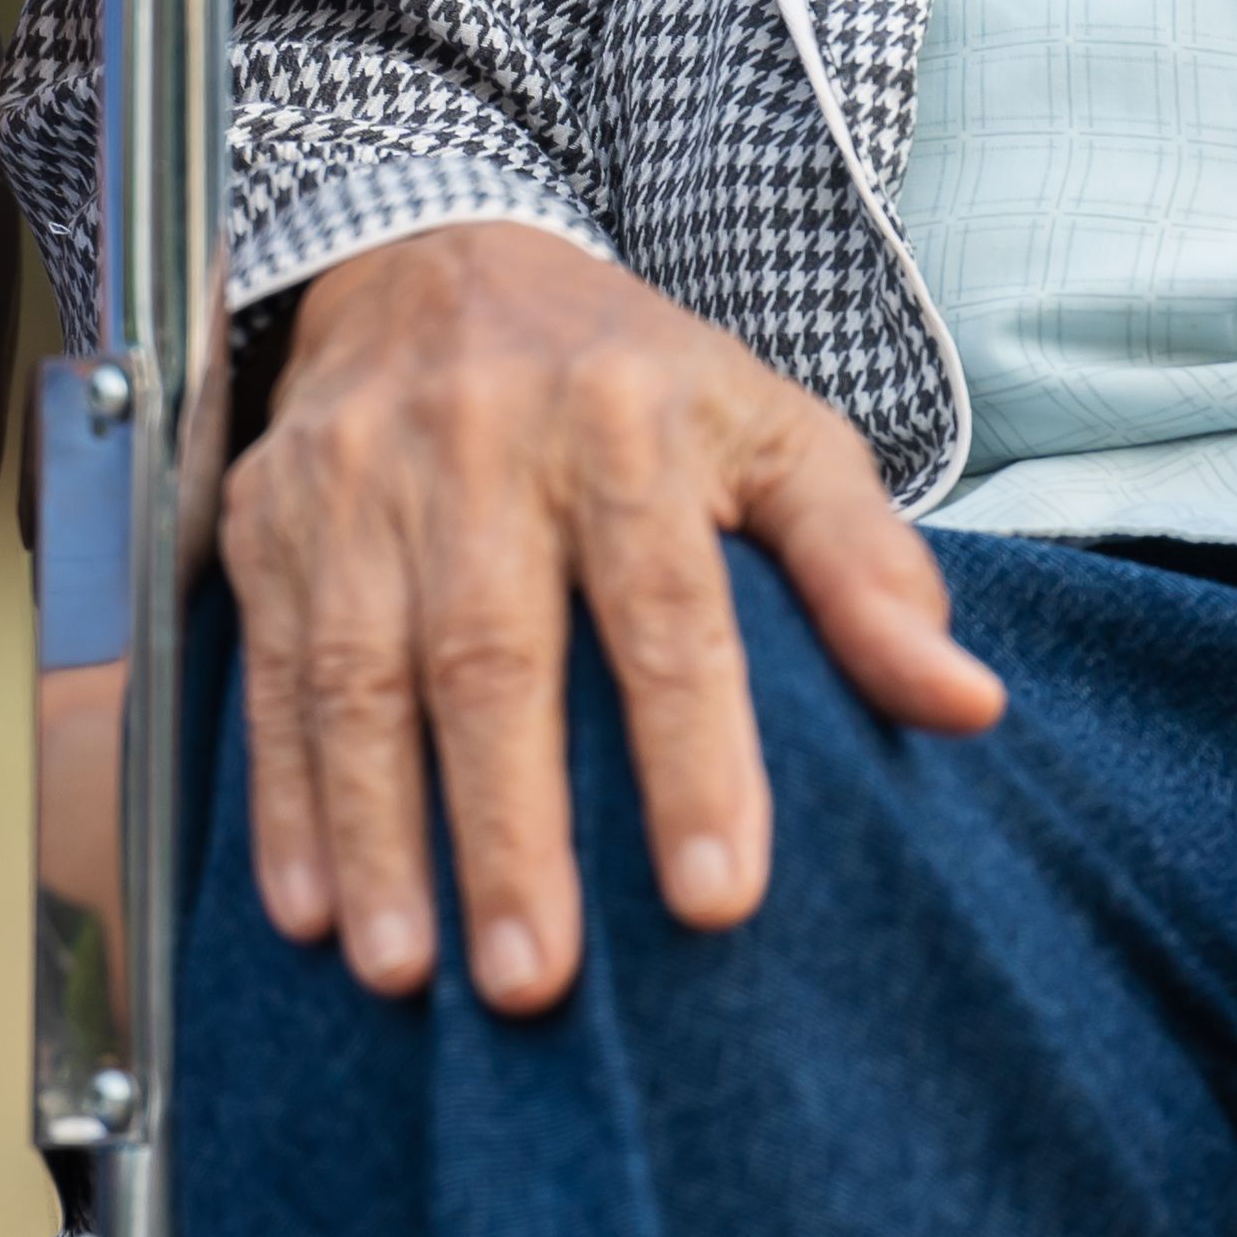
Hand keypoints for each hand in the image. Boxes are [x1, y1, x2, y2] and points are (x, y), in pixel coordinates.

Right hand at [223, 221, 1003, 1014]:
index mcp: (628, 419)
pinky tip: (306, 910)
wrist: (437, 254)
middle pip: (493, 654)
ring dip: (378, 834)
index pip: (666, 608)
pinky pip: (268, 666)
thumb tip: (967, 705)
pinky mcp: (271, 510)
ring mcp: (359, 474)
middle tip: (536, 982)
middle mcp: (481, 438)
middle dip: (508, 828)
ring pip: (357, 672)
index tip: (716, 902)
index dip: (692, 757)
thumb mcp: (774, 433)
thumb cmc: (636, 381)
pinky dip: (282, 797)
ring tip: (408, 975)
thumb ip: (867, 568)